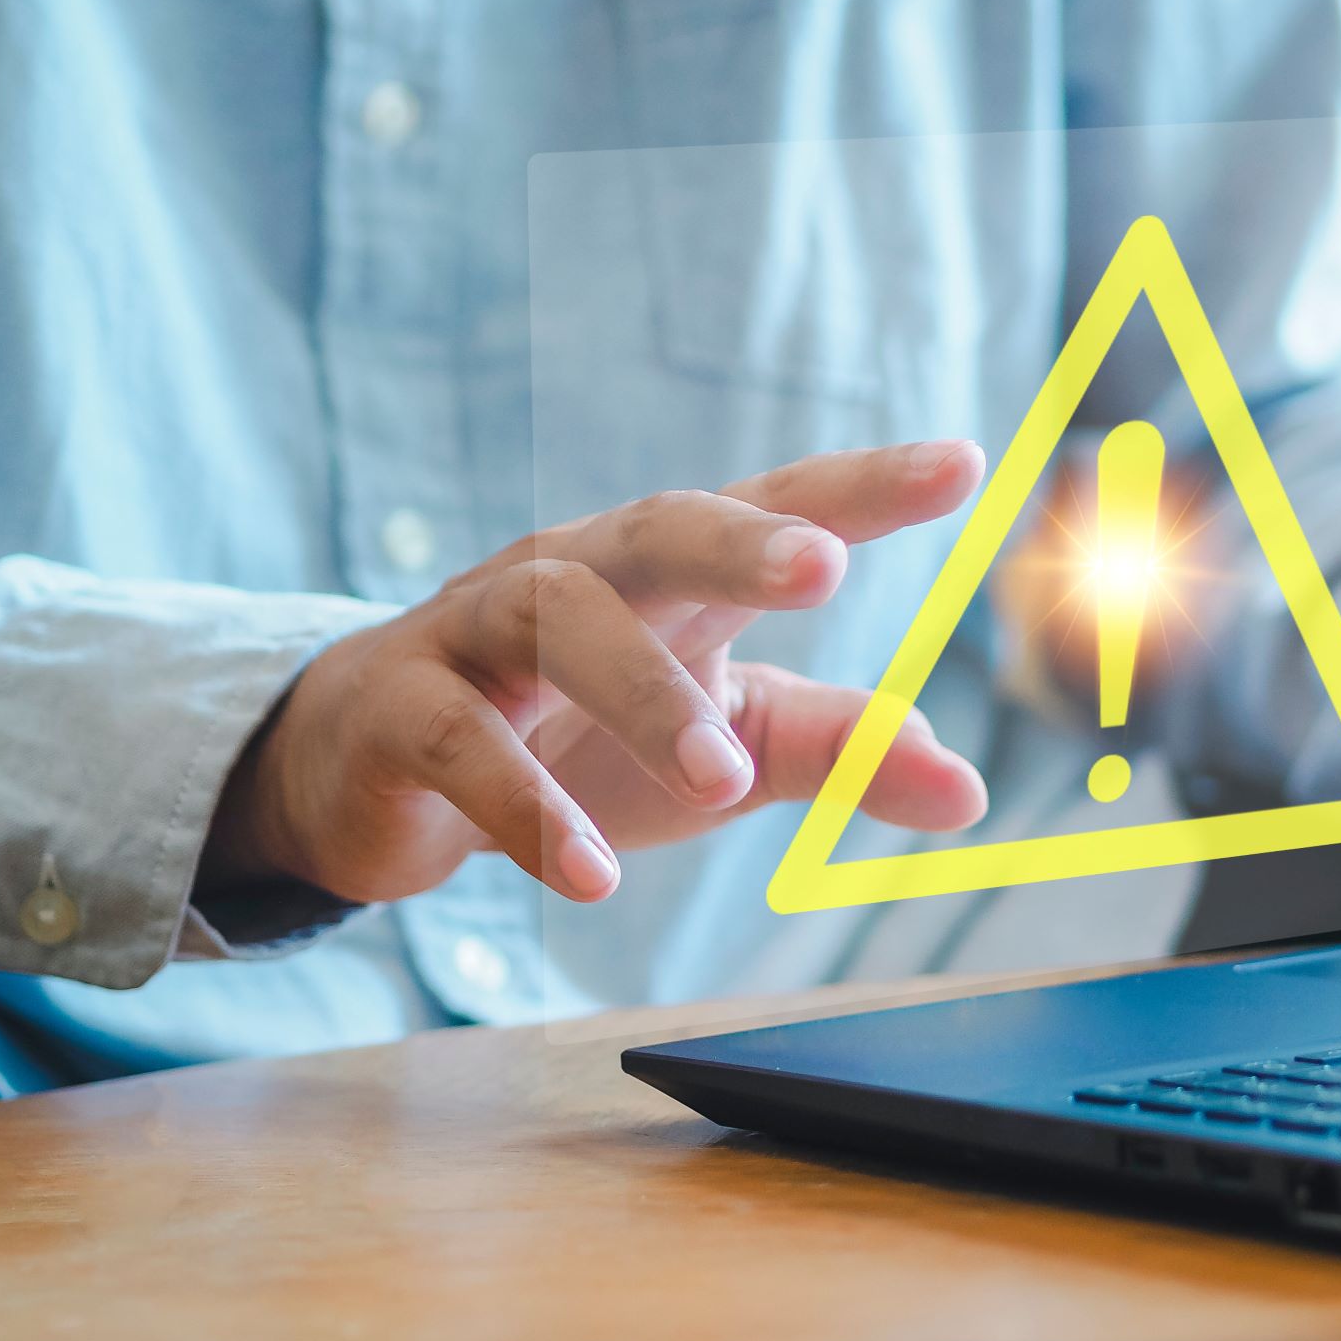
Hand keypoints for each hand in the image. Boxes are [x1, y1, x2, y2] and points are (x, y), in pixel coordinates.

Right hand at [202, 442, 991, 904]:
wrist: (372, 774)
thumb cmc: (575, 739)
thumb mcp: (721, 744)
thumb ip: (836, 753)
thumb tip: (968, 789)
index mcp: (671, 574)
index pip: (776, 507)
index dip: (864, 486)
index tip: (962, 466)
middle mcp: (577, 571)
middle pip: (660, 528)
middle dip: (740, 540)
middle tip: (824, 567)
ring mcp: (476, 630)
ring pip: (557, 619)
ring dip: (643, 694)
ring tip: (721, 781)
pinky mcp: (397, 711)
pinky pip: (460, 744)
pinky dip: (527, 809)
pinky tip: (588, 874)